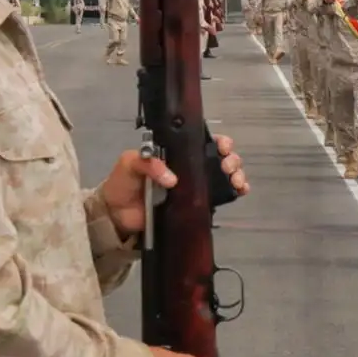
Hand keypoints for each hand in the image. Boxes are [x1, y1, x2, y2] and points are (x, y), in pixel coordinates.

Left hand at [102, 134, 249, 238]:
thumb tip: (173, 179)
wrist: (116, 215)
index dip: (219, 141)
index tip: (222, 147)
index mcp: (178, 153)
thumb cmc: (123, 183)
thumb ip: (149, 163)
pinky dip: (235, 191)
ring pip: (226, 175)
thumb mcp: (130, 163)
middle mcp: (191, 167)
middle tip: (227, 167)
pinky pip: (221, 196)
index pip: (204, 142)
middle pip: (221, 157)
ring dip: (237, 174)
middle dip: (231, 159)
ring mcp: (195, 186)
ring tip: (235, 180)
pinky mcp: (196, 204)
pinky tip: (240, 191)